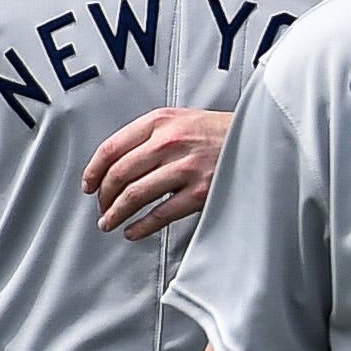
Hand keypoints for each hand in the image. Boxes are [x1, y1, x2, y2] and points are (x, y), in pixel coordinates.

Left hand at [83, 108, 231, 238]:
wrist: (262, 139)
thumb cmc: (222, 133)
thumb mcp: (184, 119)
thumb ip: (152, 135)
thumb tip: (117, 164)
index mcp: (161, 121)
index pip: (111, 149)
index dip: (93, 172)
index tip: (88, 186)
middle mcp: (170, 142)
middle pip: (119, 174)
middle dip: (104, 197)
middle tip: (101, 209)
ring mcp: (187, 167)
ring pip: (134, 195)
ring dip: (115, 214)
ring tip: (110, 223)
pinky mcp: (202, 190)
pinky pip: (161, 214)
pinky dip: (141, 227)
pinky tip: (134, 231)